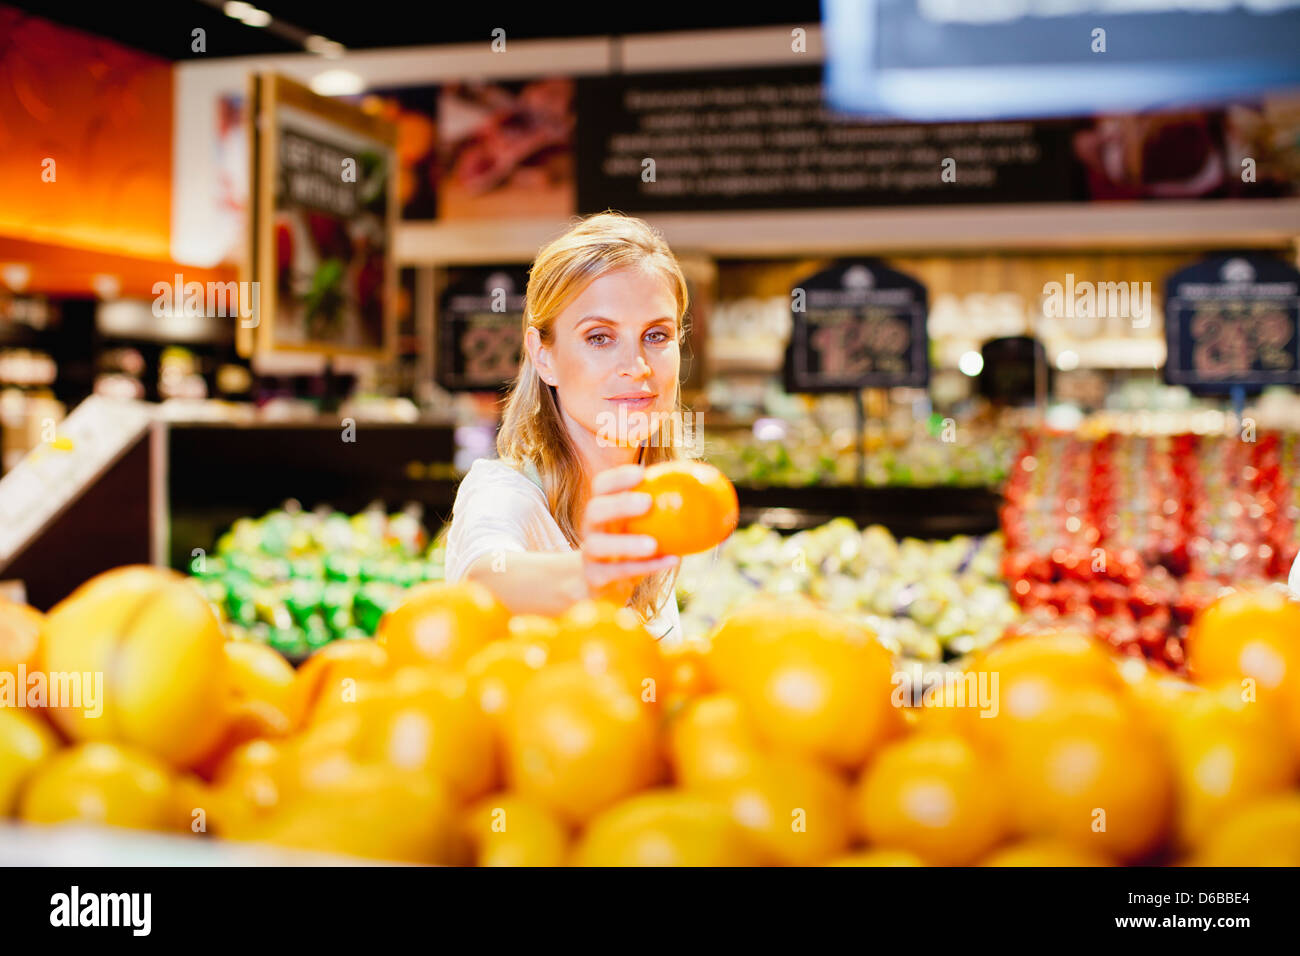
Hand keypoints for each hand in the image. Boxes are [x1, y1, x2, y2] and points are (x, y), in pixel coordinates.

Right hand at [578, 463, 678, 606]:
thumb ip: (665, 505)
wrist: (601, 583)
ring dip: (626, 543)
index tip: (641, 473)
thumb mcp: (641, 525)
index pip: (601, 486)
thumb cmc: (630, 545)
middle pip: (595, 510)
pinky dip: (646, 567)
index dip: (617, 477)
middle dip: (619, 504)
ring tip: (652, 544)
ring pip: (598, 546)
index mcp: (602, 508)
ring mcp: (590, 554)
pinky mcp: (594, 578)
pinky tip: (671, 560)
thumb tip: (706, 482)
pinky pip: (618, 573)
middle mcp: (590, 528)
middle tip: (647, 502)